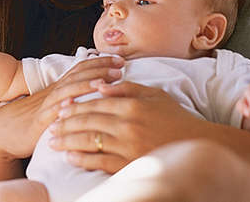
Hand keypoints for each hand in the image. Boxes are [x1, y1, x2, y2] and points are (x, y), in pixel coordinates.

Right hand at [0, 56, 125, 159]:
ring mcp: (47, 105)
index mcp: (60, 88)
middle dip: (100, 69)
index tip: (120, 60)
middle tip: (120, 66)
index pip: (82, 69)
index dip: (101, 63)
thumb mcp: (55, 107)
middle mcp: (54, 92)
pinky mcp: (40, 120)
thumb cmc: (33, 121)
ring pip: (68, 89)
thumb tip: (96, 94)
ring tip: (104, 81)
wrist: (3, 132)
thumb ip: (72, 99)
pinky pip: (53, 111)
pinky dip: (64, 105)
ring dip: (87, 84)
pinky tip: (75, 103)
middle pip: (78, 74)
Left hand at [46, 79, 211, 173]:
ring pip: (89, 141)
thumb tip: (100, 85)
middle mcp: (127, 125)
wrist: (199, 145)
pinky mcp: (129, 164)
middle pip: (87, 121)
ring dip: (68, 141)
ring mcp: (128, 146)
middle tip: (50, 126)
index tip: (61, 107)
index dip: (75, 105)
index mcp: (131, 105)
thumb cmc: (176, 118)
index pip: (95, 103)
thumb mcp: (154, 95)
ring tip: (54, 142)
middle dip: (65, 123)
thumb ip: (126, 88)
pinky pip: (100, 162)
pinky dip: (82, 159)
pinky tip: (70, 157)